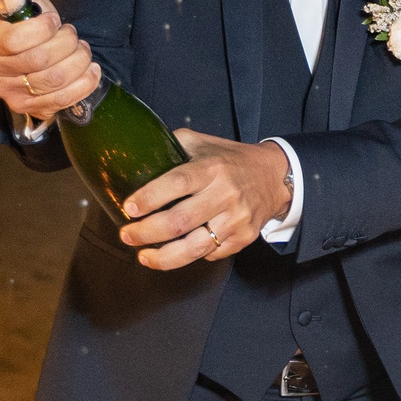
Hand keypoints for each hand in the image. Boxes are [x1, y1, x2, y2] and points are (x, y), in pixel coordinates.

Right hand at [0, 0, 100, 121]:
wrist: (29, 50)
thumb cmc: (23, 22)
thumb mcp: (13, 1)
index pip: (14, 40)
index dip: (43, 29)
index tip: (54, 20)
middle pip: (38, 61)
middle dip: (66, 43)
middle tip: (72, 34)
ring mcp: (7, 92)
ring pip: (54, 80)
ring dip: (78, 61)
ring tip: (83, 49)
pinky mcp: (28, 108)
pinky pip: (62, 100)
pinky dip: (84, 83)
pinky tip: (91, 70)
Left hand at [115, 131, 293, 269]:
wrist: (273, 176)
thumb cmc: (230, 160)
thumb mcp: (203, 143)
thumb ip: (173, 147)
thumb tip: (135, 156)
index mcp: (212, 168)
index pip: (177, 183)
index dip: (150, 197)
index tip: (129, 208)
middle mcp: (225, 194)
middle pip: (180, 221)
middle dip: (147, 232)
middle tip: (127, 235)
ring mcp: (237, 219)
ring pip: (195, 247)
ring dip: (164, 257)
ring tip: (143, 256)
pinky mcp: (244, 238)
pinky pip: (211, 254)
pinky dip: (190, 256)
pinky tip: (175, 252)